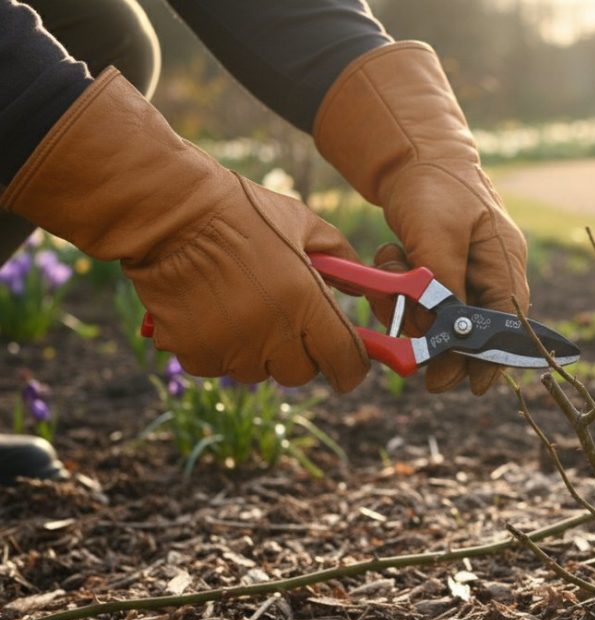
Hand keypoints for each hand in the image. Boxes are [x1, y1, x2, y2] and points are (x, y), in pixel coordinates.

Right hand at [1, 68, 367, 391]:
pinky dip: (218, 348)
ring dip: (257, 350)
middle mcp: (271, 333)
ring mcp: (230, 347)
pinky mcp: (193, 353)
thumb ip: (343, 260)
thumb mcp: (304, 224)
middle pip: (301, 373)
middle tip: (287, 319)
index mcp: (306, 303)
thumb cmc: (242, 212)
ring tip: (242, 304)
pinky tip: (210, 310)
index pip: (347, 365)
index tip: (347, 359)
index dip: (351, 366)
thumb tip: (364, 288)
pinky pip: (218, 366)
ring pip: (257, 371)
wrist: (168, 211)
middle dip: (301, 353)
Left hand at [316, 41, 528, 393]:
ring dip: (411, 307)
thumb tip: (445, 335)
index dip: (494, 358)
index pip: (509, 322)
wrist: (410, 152)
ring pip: (442, 317)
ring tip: (392, 270)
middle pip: (473, 329)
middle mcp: (492, 271)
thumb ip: (444, 286)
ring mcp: (467, 271)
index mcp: (505, 261)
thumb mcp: (437, 234)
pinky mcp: (442, 270)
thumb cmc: (433, 186)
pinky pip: (423, 300)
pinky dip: (401, 290)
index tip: (475, 387)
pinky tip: (391, 260)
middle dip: (439, 339)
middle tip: (416, 361)